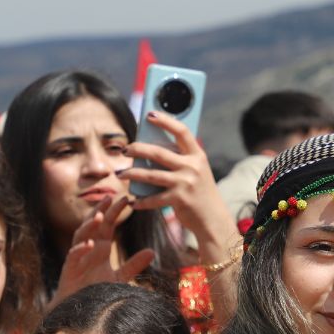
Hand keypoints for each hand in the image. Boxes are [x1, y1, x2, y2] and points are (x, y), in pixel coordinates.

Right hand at [52, 195, 156, 304]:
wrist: (80, 309)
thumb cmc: (97, 291)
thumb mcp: (120, 277)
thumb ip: (134, 265)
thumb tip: (152, 251)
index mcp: (100, 247)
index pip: (107, 224)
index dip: (114, 211)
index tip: (126, 199)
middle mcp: (88, 248)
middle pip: (93, 224)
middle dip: (100, 210)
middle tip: (110, 197)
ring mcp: (78, 257)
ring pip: (80, 235)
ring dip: (89, 226)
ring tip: (98, 217)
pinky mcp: (69, 269)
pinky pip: (73, 256)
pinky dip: (80, 249)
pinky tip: (89, 245)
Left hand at [121, 112, 239, 261]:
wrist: (213, 219)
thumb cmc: (201, 192)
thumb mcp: (197, 171)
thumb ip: (181, 160)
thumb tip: (152, 149)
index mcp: (198, 155)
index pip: (182, 131)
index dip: (166, 121)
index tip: (150, 115)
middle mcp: (192, 167)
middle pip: (158, 152)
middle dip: (138, 149)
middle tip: (126, 149)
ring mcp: (185, 183)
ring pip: (151, 175)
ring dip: (132, 173)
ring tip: (120, 173)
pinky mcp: (179, 200)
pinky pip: (153, 199)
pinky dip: (141, 201)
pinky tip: (132, 201)